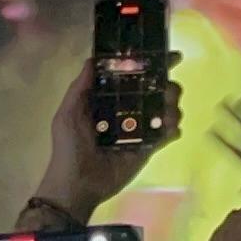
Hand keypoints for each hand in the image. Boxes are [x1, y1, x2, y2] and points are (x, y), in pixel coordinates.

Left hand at [39, 59, 182, 221]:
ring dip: (172, 106)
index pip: (133, 77)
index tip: (169, 56)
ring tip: (167, 113)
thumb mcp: (67, 114)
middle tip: (168, 89)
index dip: (151, 65)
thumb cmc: (68, 147)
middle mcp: (127, 111)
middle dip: (168, 86)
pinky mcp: (148, 147)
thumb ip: (80, 87)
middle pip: (156, 91)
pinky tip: (168, 129)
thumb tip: (93, 59)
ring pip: (166, 110)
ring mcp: (140, 130)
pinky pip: (167, 134)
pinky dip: (173, 129)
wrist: (77, 184)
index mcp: (109, 99)